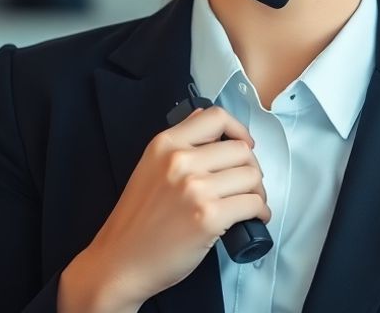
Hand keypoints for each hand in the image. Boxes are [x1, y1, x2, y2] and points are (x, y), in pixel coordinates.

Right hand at [73, 105, 270, 308]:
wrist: (119, 262)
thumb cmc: (136, 222)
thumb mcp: (150, 168)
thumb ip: (178, 145)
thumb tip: (211, 127)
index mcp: (165, 144)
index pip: (216, 117)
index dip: (238, 129)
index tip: (244, 144)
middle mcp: (180, 161)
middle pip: (241, 150)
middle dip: (251, 168)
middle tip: (247, 185)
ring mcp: (195, 188)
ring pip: (251, 176)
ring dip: (257, 191)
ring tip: (250, 203)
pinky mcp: (209, 217)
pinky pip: (252, 204)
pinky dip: (260, 212)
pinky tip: (254, 218)